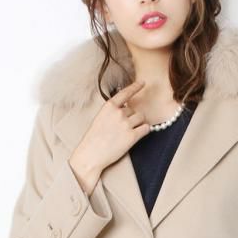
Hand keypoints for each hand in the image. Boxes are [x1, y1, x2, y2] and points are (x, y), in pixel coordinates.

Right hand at [68, 80, 150, 194]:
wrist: (91, 155)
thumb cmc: (94, 139)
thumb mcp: (100, 118)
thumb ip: (112, 112)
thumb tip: (126, 109)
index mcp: (109, 106)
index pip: (125, 93)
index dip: (135, 87)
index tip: (143, 82)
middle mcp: (119, 113)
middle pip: (135, 110)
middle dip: (132, 118)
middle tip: (123, 130)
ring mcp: (126, 124)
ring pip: (142, 118)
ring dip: (139, 124)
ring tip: (129, 133)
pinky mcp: (132, 137)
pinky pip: (146, 128)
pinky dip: (144, 131)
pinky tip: (137, 135)